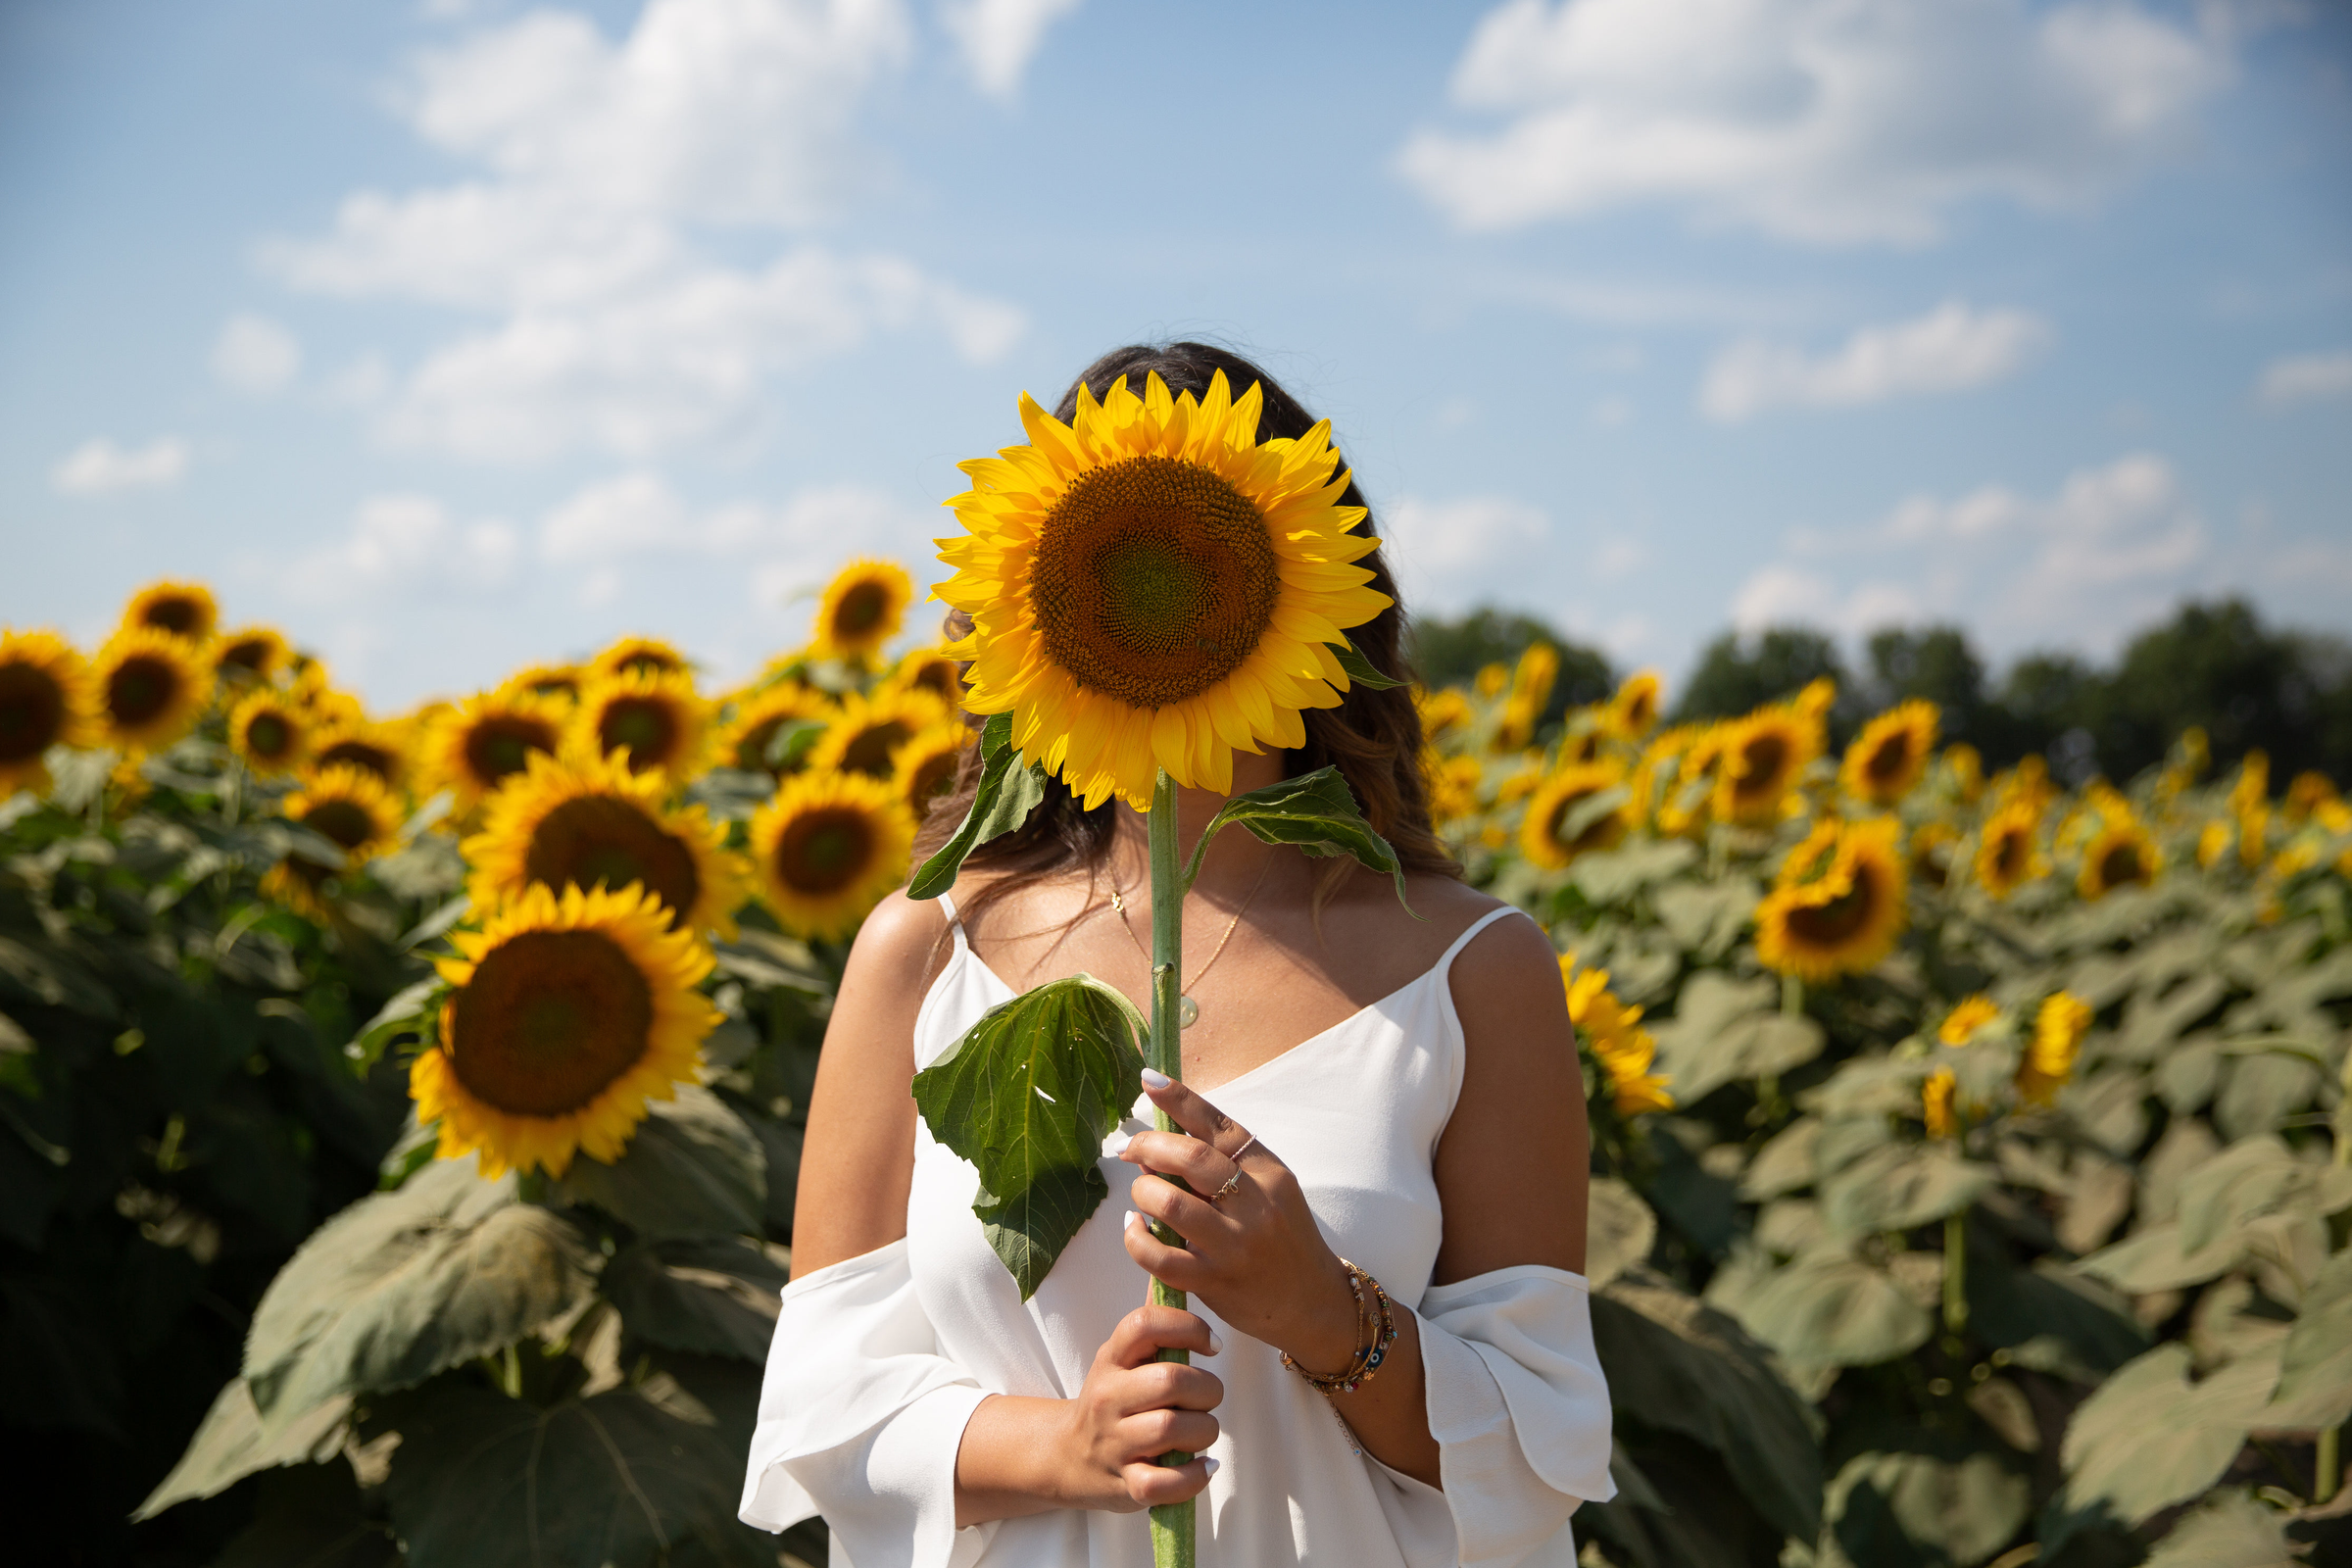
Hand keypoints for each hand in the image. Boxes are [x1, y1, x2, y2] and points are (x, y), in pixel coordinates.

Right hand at [1056, 1305, 1223, 1511]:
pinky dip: (1195, 1476)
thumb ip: (1153, 1324)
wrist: (1066, 1457)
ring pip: (1172, 1429)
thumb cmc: (1111, 1400)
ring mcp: (1115, 1442)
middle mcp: (1108, 1397)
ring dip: (1204, 1431)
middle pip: (1170, 1380)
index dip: (1187, 1326)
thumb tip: (1172, 1256)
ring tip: (1202, 1432)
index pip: (1144, 1323)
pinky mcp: (1125, 1484)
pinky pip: (1166, 1483)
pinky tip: (1202, 1465)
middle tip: (1208, 1397)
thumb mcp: (1122, 1358)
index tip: (1211, 1344)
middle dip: (1207, 1389)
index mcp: (1112, 1359)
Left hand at [1121, 1073, 1362, 1372]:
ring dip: (1142, 1192)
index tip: (1148, 1079)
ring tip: (1141, 1195)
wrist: (1313, 1302)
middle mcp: (1255, 1205)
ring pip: (1170, 1203)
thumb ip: (1225, 1165)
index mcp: (1268, 1172)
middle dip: (1148, 1146)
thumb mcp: (1270, 1190)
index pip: (1219, 1125)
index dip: (1179, 1098)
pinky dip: (1136, 1238)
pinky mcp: (1214, 1281)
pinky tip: (1135, 1228)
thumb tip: (1159, 1147)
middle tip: (1129, 1148)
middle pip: (1191, 1158)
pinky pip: (1160, 1257)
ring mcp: (1235, 1245)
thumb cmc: (1283, 1239)